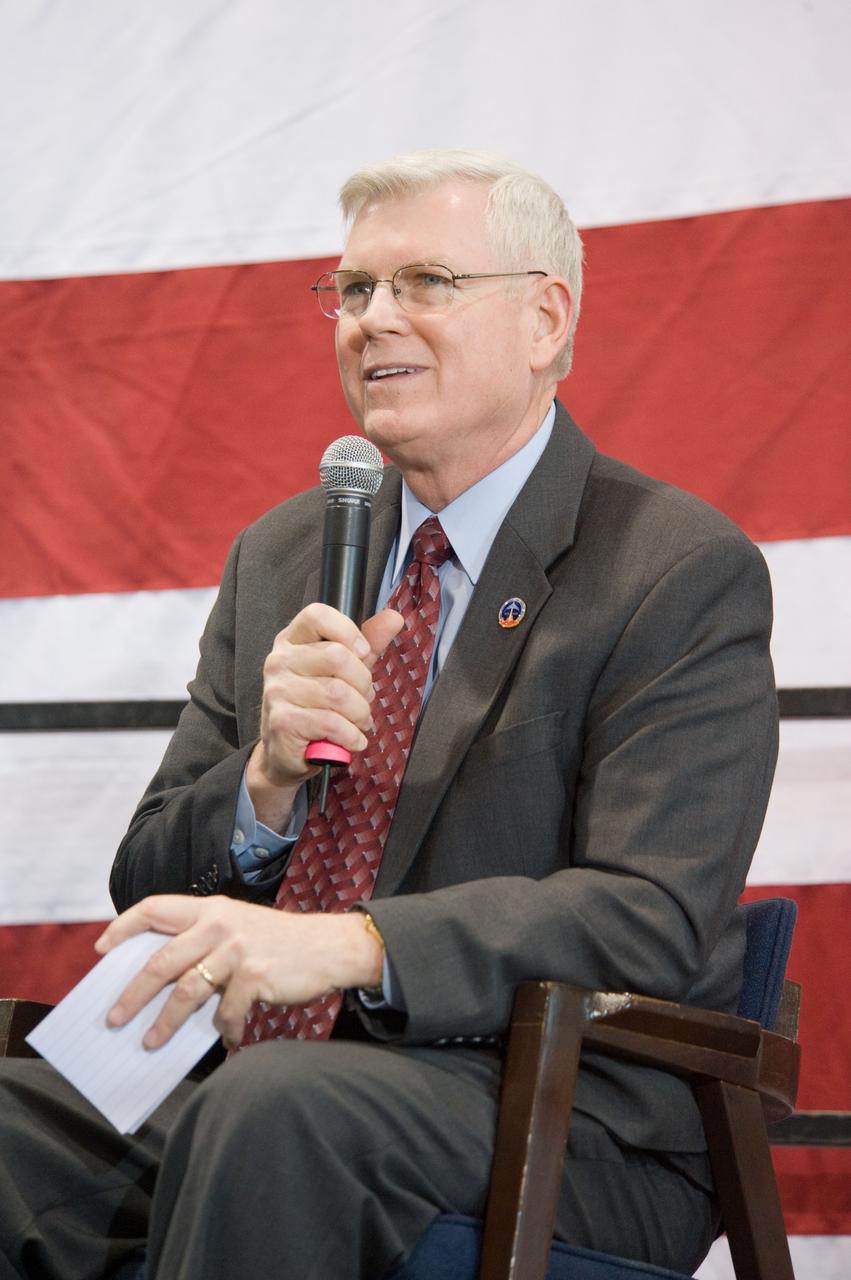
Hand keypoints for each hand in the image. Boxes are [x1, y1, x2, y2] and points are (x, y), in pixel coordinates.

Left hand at [95, 895, 382, 1050]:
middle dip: (132, 993)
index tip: (102, 949)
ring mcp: (237, 949)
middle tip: (113, 1017)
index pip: (155, 908)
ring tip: (150, 1041)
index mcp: (210, 909)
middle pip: (161, 960)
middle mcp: (219, 925)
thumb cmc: (280, 942)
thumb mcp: (239, 927)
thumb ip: (204, 941)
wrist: (330, 946)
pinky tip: (226, 1039)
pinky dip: (223, 1030)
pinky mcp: (256, 974)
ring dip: (164, 1022)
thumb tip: (161, 978)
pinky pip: (227, 1011)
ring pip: (186, 991)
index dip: (124, 927)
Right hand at [246, 603, 403, 827]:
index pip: (317, 615)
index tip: (363, 654)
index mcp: (292, 641)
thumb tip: (394, 617)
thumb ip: (369, 643)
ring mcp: (277, 691)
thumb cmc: (318, 706)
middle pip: (337, 656)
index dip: (347, 631)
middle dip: (363, 684)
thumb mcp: (346, 671)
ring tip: (358, 723)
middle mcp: (279, 661)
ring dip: (360, 714)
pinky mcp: (282, 721)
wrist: (287, 752)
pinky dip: (351, 735)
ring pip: (338, 693)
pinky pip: (331, 723)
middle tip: (362, 700)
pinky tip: (352, 739)